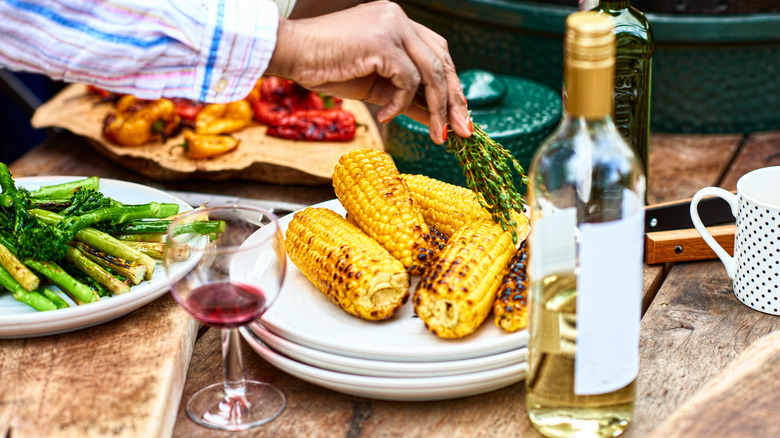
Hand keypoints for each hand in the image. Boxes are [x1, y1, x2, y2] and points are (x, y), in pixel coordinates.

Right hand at [266, 1, 471, 143]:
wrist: (291, 54)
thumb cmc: (324, 68)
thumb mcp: (374, 86)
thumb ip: (404, 95)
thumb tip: (434, 118)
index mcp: (398, 24)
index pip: (437, 53)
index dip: (450, 85)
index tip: (458, 114)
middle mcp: (400, 19)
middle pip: (442, 61)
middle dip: (453, 99)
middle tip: (463, 131)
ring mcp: (393, 27)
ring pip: (431, 72)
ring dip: (436, 109)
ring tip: (437, 135)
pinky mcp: (384, 42)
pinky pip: (407, 81)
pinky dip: (400, 104)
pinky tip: (385, 116)